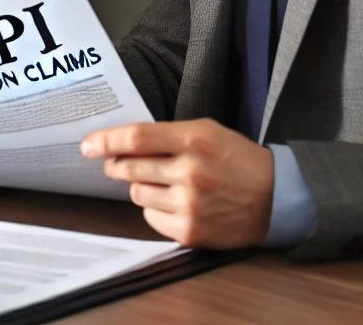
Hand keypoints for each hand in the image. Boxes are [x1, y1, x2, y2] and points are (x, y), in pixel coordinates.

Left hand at [80, 118, 273, 248]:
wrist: (274, 197)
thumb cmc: (236, 158)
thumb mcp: (205, 131)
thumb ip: (167, 135)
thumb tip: (125, 143)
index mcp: (193, 139)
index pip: (137, 138)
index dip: (107, 140)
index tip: (88, 144)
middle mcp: (189, 171)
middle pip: (130, 168)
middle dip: (116, 164)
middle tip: (117, 163)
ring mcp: (189, 204)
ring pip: (137, 194)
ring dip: (141, 186)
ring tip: (163, 182)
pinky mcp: (190, 231)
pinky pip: (150, 218)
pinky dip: (155, 209)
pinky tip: (173, 201)